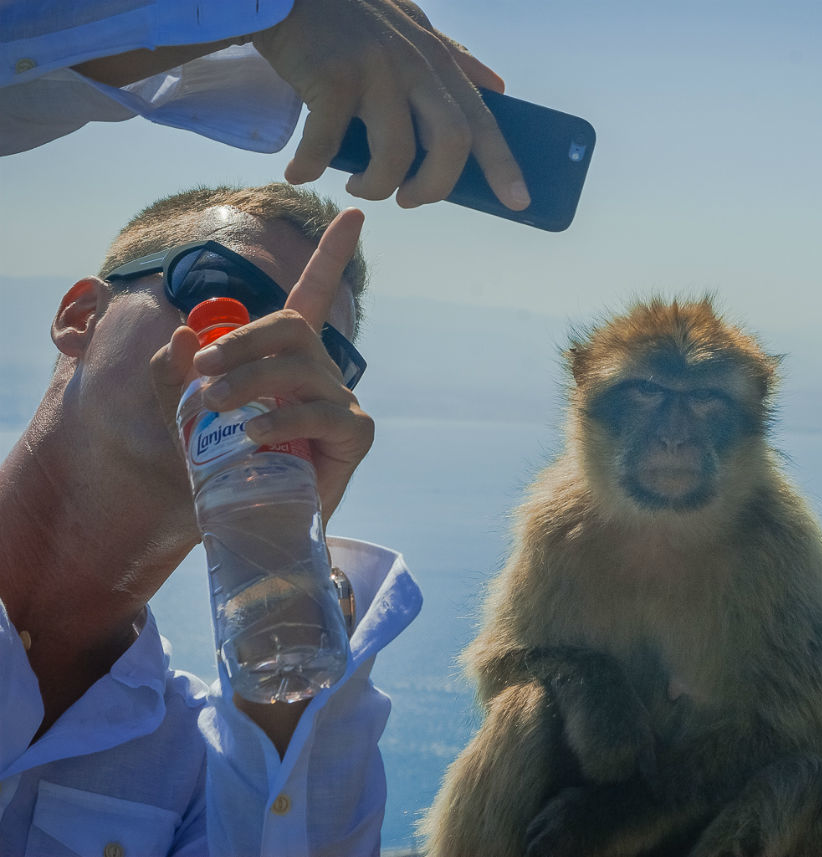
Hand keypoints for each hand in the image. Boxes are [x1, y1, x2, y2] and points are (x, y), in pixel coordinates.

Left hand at [150, 209, 374, 520]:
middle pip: (291, 325)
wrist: (249, 524)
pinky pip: (323, 411)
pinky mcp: (353, 434)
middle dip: (243, 338)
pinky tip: (252, 432)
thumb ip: (172, 375)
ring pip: (301, 366)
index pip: (314, 293)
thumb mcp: (181, 417)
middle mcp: (317, 370)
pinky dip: (282, 417)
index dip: (334, 253)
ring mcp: (339, 400)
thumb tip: (182, 335)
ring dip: (250, 378)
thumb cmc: (221, 466)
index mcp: (285, 356)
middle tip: (203, 367)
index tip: (354, 211)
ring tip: (214, 405)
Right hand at [253, 0, 529, 209]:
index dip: (503, 164)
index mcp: (437, 59)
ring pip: (395, 155)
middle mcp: (415, 63)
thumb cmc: (345, 14)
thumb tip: (498, 87)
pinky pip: (328, 144)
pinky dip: (311, 167)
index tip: (520, 202)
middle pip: (452, 143)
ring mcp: (376, 69)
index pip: (484, 118)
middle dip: (434, 187)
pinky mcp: (333, 77)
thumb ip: (452, 58)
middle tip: (409, 200)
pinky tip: (299, 172)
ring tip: (356, 186)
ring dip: (374, 186)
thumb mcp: (410, 25)